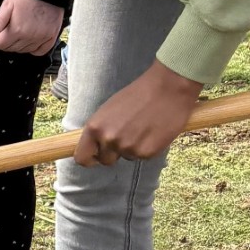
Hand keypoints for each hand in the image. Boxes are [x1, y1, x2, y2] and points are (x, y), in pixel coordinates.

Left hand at [0, 0, 64, 54]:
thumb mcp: (7, 5)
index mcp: (17, 29)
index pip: (0, 45)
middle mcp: (29, 36)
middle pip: (12, 48)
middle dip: (4, 43)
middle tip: (3, 35)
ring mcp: (42, 38)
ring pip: (25, 50)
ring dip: (18, 46)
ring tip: (16, 36)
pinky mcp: (51, 36)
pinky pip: (40, 51)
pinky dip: (34, 49)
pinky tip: (29, 42)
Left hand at [73, 61, 201, 165]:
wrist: (167, 88)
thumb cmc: (137, 95)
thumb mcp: (108, 110)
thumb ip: (100, 129)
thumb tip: (96, 146)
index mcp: (95, 128)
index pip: (82, 157)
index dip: (90, 158)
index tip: (96, 156)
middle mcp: (109, 140)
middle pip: (106, 160)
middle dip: (113, 153)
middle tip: (126, 136)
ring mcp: (128, 148)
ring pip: (126, 157)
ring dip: (133, 147)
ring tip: (143, 127)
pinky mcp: (147, 153)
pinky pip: (143, 156)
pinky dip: (148, 147)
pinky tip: (153, 131)